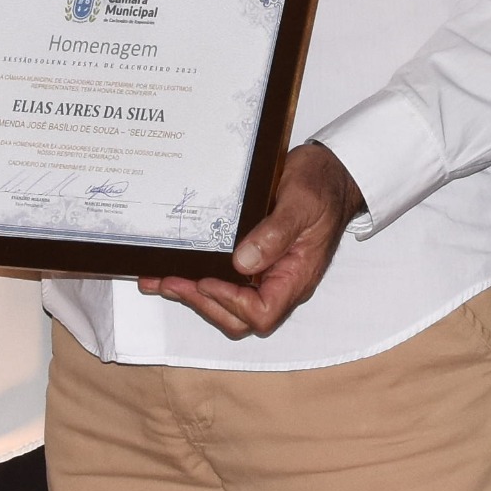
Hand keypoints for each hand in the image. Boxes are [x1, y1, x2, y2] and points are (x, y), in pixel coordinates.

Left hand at [138, 142, 360, 340]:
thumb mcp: (300, 203)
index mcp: (296, 275)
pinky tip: (172, 269)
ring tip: (160, 280)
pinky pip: (224, 280)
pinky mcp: (253, 261)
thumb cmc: (321, 186)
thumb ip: (275, 233)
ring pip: (227, 304)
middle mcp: (280, 281)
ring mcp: (266, 273)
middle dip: (202, 303)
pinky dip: (196, 279)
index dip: (231, 302)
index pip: (263, 312)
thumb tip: (244, 263)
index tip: (207, 279)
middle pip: (239, 318)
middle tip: (170, 282)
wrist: (330, 173)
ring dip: (193, 296)